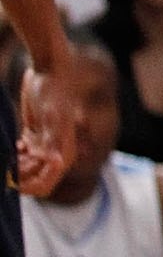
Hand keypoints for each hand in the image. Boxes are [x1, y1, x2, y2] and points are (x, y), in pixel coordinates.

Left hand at [14, 58, 77, 198]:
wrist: (49, 68)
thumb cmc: (51, 90)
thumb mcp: (50, 114)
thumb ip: (54, 139)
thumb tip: (57, 163)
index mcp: (63, 152)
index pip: (45, 185)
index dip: (28, 189)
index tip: (9, 181)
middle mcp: (56, 152)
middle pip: (33, 179)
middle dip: (17, 177)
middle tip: (3, 164)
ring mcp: (45, 145)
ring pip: (26, 170)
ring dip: (13, 168)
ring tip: (5, 155)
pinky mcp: (35, 137)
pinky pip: (22, 157)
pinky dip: (13, 158)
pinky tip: (10, 148)